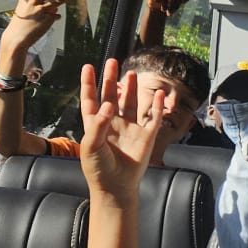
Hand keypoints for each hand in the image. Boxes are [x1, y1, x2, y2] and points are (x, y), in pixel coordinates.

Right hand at [0, 0, 67, 53]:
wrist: (17, 37)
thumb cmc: (19, 24)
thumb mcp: (24, 10)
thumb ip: (37, 6)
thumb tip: (53, 7)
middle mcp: (34, 1)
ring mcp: (42, 9)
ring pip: (57, 1)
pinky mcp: (48, 18)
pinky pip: (55, 15)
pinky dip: (54, 17)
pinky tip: (51, 19)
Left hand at [78, 59, 165, 198]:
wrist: (117, 186)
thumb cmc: (98, 168)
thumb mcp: (91, 145)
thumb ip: (98, 124)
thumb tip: (109, 104)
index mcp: (95, 125)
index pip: (91, 100)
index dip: (89, 84)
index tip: (88, 67)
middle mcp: (113, 123)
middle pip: (111, 96)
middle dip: (111, 79)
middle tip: (112, 61)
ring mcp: (130, 129)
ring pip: (131, 103)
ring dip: (131, 88)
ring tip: (131, 73)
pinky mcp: (146, 136)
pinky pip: (152, 117)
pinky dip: (156, 106)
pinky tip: (158, 94)